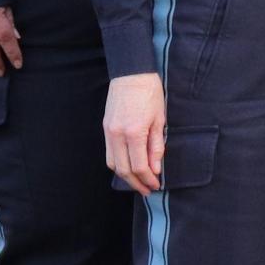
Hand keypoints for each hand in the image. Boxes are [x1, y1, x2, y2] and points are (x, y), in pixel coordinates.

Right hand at [104, 73, 166, 194]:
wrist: (132, 74)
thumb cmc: (150, 94)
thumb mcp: (159, 119)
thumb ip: (156, 146)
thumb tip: (155, 168)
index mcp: (134, 133)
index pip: (139, 166)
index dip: (148, 179)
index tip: (156, 185)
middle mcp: (117, 135)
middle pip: (124, 169)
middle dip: (136, 183)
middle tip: (148, 190)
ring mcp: (108, 132)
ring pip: (113, 164)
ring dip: (126, 176)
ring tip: (139, 182)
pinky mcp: (105, 128)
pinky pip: (109, 154)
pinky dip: (118, 164)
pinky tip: (128, 167)